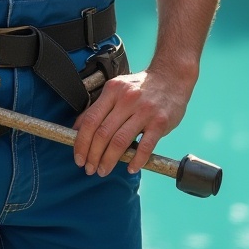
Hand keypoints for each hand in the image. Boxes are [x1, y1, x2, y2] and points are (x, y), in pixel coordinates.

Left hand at [71, 69, 191, 176]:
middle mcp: (127, 99)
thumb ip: (99, 107)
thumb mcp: (117, 89)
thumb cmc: (141, 87)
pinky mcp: (160, 122)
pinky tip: (130, 167)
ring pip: (120, 141)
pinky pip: (145, 146)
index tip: (78, 156)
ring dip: (109, 160)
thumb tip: (77, 128)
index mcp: (113, 91)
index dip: (81, 142)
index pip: (91, 120)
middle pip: (103, 133)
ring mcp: (144, 111)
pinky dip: (136, 160)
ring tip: (104, 170)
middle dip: (93, 155)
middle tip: (90, 168)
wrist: (171, 77)